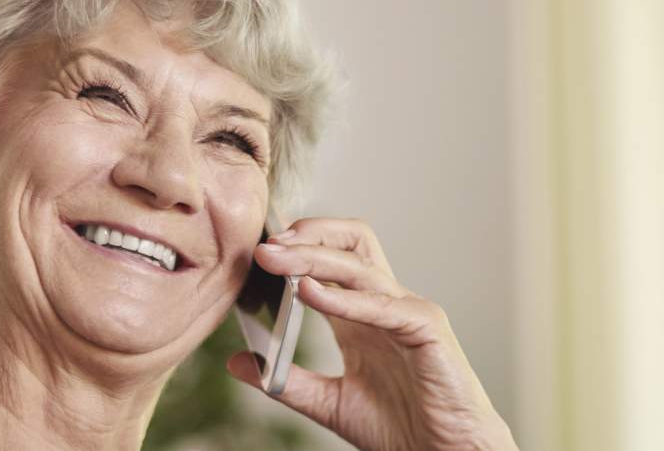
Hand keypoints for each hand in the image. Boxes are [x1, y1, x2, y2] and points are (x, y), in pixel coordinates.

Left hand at [226, 218, 517, 450]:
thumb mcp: (328, 403)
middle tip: (265, 246)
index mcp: (362, 315)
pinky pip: (382, 305)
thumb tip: (236, 362)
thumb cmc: (400, 428)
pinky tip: (309, 293)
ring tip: (276, 259)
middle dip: (308, 235)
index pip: (331, 258)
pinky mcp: (427, 329)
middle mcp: (385, 304)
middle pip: (351, 244)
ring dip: (315, 258)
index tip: (257, 248)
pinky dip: (343, 298)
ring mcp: (408, 312)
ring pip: (361, 266)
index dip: (297, 246)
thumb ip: (285, 381)